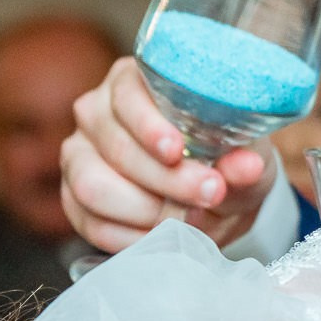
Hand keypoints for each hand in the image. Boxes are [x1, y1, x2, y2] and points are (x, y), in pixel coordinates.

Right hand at [61, 58, 276, 251]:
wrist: (216, 198)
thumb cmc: (227, 161)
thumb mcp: (248, 157)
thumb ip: (245, 163)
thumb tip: (247, 166)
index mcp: (135, 82)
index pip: (128, 95)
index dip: (148, 125)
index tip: (176, 151)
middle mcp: (98, 111)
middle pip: (115, 147)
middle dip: (164, 179)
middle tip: (209, 195)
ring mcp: (79, 154)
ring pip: (91, 185)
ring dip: (144, 211)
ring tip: (187, 219)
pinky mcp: (73, 197)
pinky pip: (89, 223)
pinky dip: (130, 237)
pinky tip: (163, 238)